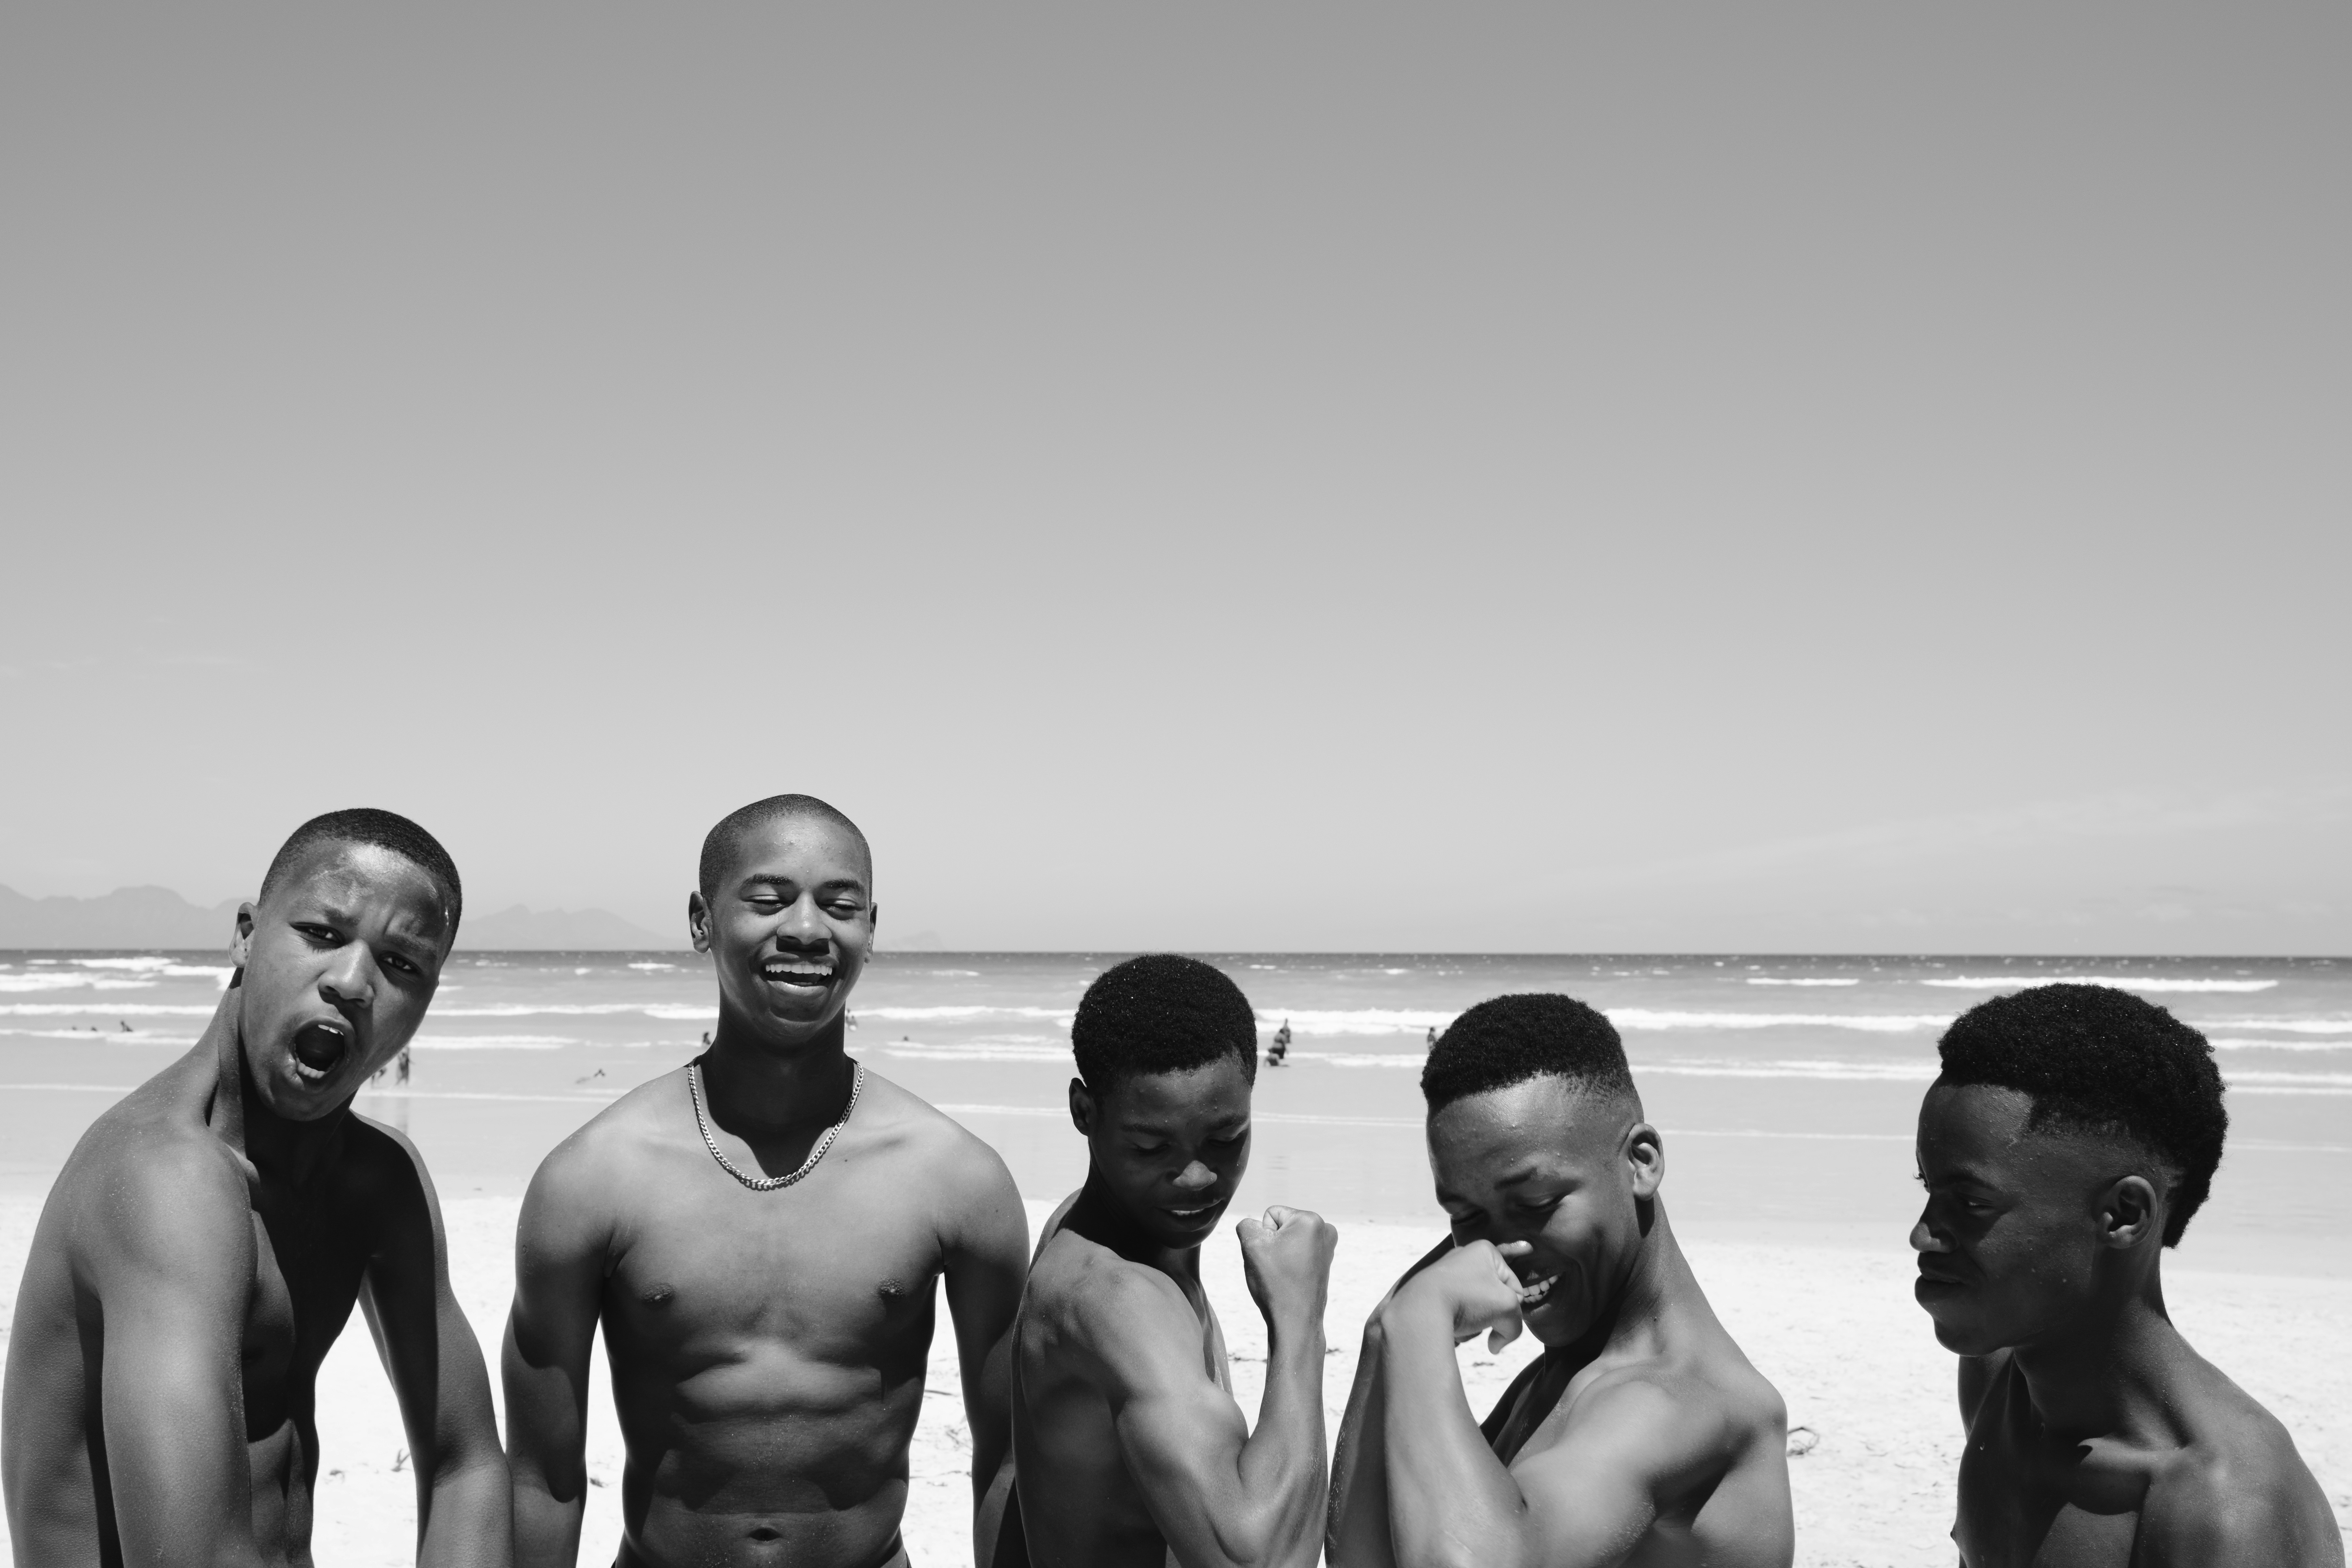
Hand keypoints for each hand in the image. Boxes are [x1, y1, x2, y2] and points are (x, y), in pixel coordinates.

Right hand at [1238, 1205, 1337, 1325]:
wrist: (1295, 1321)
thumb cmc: (1275, 1283)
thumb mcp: (1251, 1246)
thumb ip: (1247, 1224)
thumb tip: (1255, 1226)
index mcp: (1310, 1220)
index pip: (1271, 1213)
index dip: (1263, 1235)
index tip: (1271, 1256)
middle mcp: (1325, 1229)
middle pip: (1282, 1226)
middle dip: (1273, 1243)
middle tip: (1276, 1267)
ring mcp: (1328, 1247)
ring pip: (1288, 1240)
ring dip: (1280, 1254)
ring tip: (1284, 1274)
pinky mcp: (1325, 1261)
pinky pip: (1297, 1253)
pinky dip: (1290, 1263)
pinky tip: (1290, 1279)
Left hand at [1389, 1239, 1528, 1353]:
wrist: (1419, 1310)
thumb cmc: (1467, 1300)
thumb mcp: (1507, 1309)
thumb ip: (1514, 1326)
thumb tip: (1494, 1346)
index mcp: (1485, 1251)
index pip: (1514, 1287)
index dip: (1512, 1307)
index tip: (1502, 1313)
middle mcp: (1463, 1257)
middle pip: (1492, 1298)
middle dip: (1490, 1316)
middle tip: (1480, 1320)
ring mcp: (1445, 1275)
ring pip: (1475, 1308)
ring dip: (1473, 1324)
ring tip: (1462, 1324)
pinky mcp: (1431, 1293)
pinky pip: (1455, 1312)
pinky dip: (1456, 1324)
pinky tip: (1449, 1328)